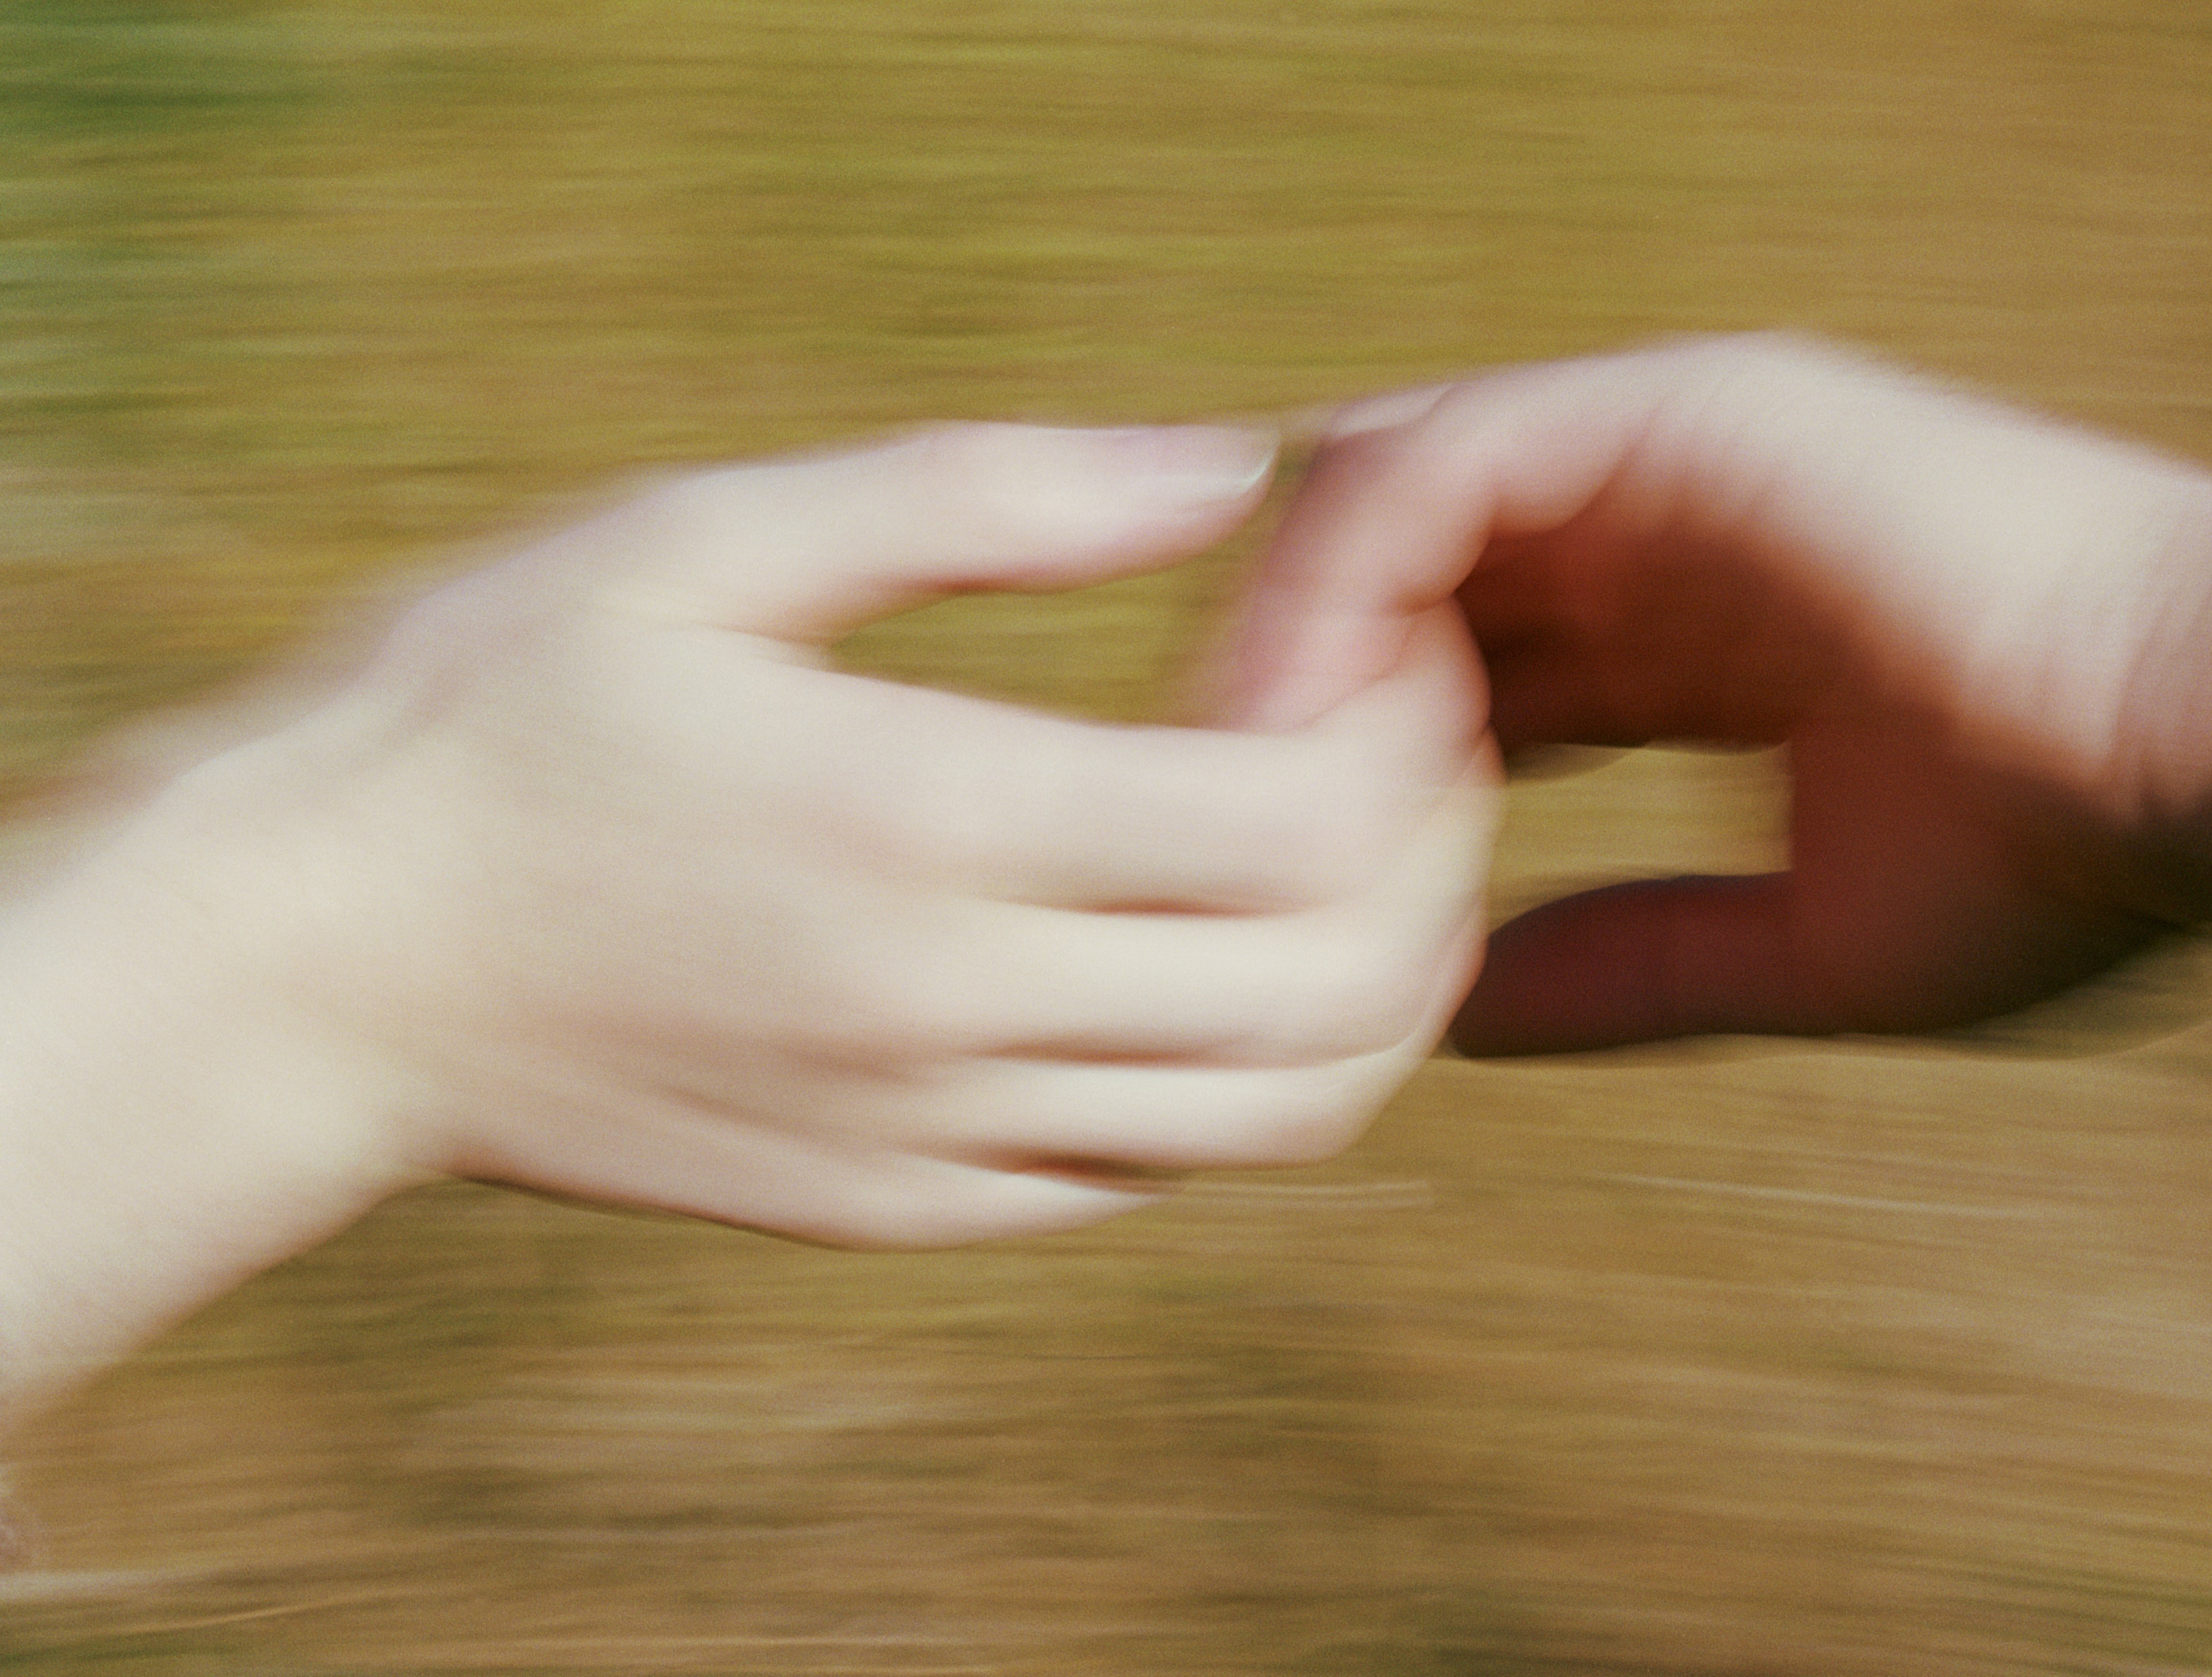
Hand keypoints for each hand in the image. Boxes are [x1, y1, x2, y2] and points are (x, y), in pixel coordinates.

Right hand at [0, 422, 1494, 1419]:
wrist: (316, 972)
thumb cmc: (489, 719)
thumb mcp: (710, 539)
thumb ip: (986, 496)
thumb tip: (1222, 468)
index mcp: (921, 821)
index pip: (1288, 824)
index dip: (1395, 738)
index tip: (1388, 648)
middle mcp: (950, 1010)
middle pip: (1332, 991)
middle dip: (1433, 864)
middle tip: (1418, 753)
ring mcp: (933, 1136)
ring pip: (1277, 1121)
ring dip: (1379, 998)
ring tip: (1361, 869)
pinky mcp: (901, 1210)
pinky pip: (1151, 1178)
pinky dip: (1247, 1084)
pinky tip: (1221, 970)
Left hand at [1218, 335, 2211, 1053]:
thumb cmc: (2072, 866)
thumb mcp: (1801, 945)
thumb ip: (1628, 964)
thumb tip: (1457, 1020)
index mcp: (1698, 632)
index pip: (1464, 672)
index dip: (1350, 768)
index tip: (1267, 882)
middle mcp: (1665, 524)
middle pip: (1394, 575)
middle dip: (1284, 688)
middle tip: (1192, 826)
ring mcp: (1666, 454)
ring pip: (1378, 501)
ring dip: (1283, 638)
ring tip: (1213, 783)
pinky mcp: (1677, 414)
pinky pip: (1428, 467)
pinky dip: (1337, 579)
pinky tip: (1281, 717)